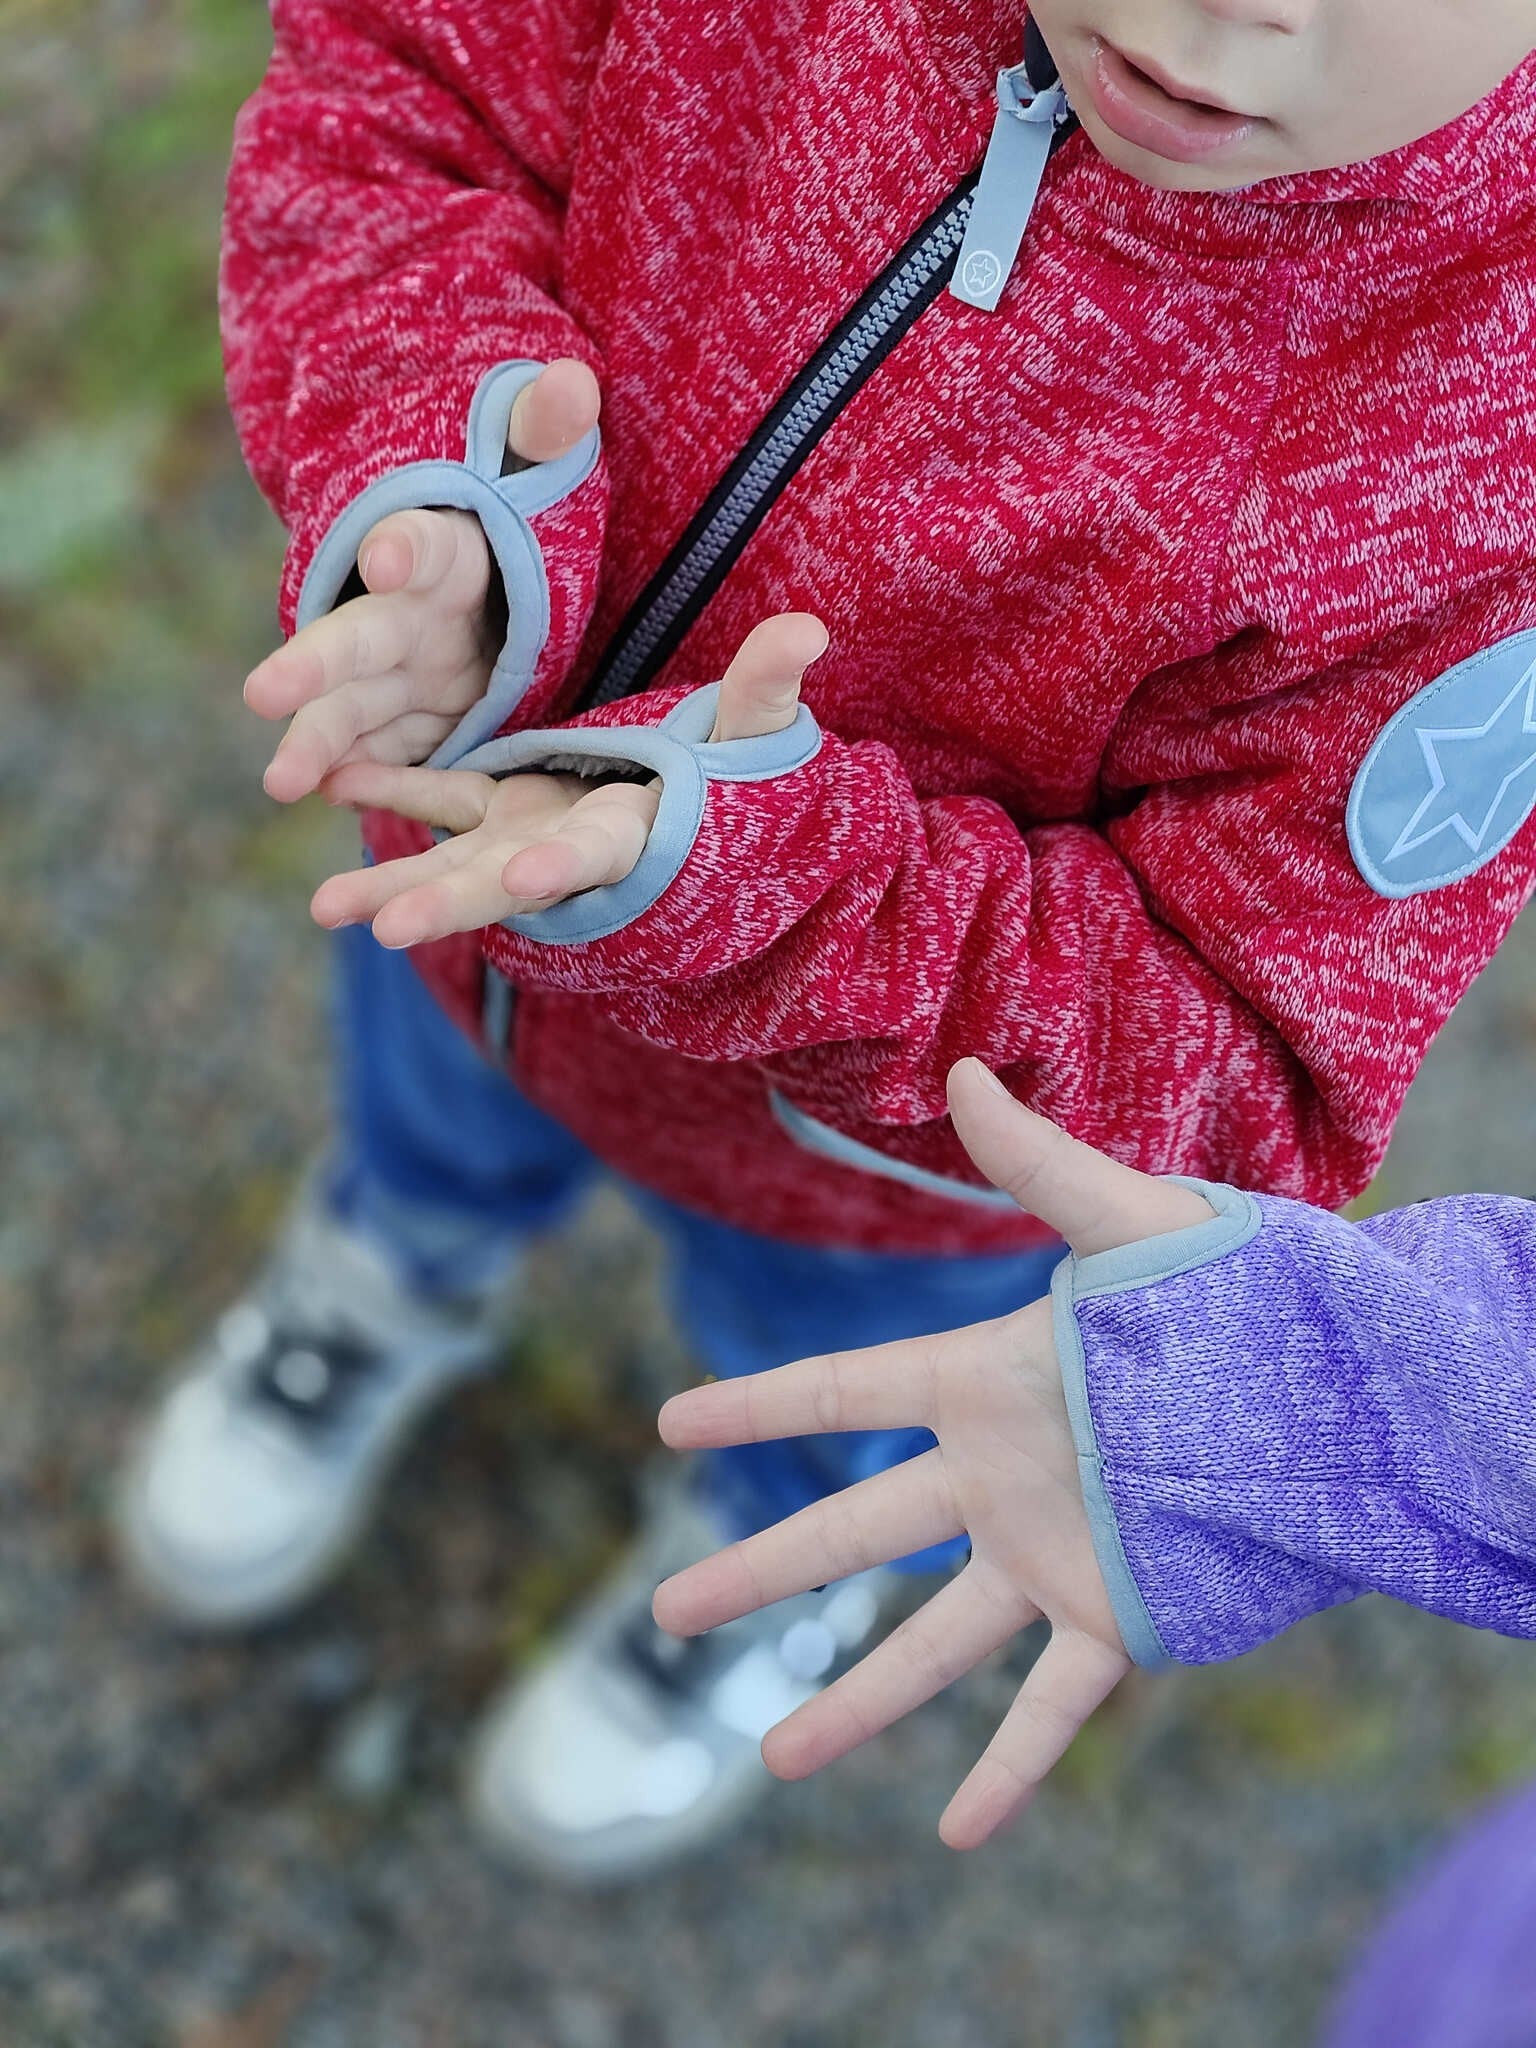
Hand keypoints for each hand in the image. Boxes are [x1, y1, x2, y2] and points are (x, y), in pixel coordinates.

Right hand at [246, 359, 601, 802]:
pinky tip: (320, 795)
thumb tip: (570, 382)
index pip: (421, 546)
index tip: (387, 557)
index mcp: (443, 551)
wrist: (486, 565)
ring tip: (281, 782)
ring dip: (315, 742)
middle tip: (261, 692)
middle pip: (355, 639)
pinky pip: (379, 750)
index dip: (404, 549)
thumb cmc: (508, 510)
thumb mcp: (535, 472)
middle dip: (311, 667)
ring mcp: (401, 671)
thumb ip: (545, 433)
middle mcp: (403, 613)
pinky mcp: (414, 718)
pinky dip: (351, 772)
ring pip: (350, 708)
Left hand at [309, 610, 828, 947]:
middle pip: (504, 882)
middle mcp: (567, 852)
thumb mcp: (751, 736)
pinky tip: (339, 782)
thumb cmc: (732, 784)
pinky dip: (392, 795)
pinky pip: (437, 807)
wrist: (696, 819)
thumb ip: (765, 689)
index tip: (526, 880)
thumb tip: (809, 628)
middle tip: (386, 929)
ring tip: (324, 907)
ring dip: (388, 886)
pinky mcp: (499, 813)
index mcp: (632, 836)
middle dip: (446, 904)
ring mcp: (526, 837)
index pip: (595, 854)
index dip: (564, 866)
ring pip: (450, 865)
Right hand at [653, 1059, 1214, 1849]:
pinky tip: (957, 1831)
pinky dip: (1009, 1772)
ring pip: (930, 1642)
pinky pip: (1051, 1708)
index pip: (843, 1397)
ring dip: (854, 1706)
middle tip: (665, 1613)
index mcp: (987, 1383)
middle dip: (757, 1573)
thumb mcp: (1134, 1224)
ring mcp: (1051, 1557)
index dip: (754, 1407)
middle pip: (852, 1533)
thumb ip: (1044, 1165)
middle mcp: (999, 1478)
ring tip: (775, 1762)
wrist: (1342, 1391)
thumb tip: (966, 1067)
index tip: (670, 1424)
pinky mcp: (1118, 1619)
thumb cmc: (1241, 1290)